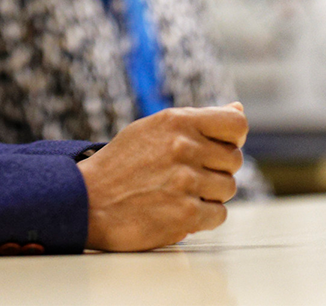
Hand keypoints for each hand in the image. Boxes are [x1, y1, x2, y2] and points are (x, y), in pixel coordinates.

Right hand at [77, 102, 247, 250]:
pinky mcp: (185, 214)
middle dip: (216, 170)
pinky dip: (204, 217)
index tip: (219, 148)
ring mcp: (185, 182)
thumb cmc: (120, 164)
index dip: (233, 139)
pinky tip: (179, 210)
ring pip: (228, 188)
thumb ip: (197, 120)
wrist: (86, 202)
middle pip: (234, 160)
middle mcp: (184, 147)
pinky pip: (219, 214)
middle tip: (187, 175)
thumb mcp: (153, 129)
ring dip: (209, 194)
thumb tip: (238, 109)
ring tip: (178, 193)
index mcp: (176, 121)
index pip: (236, 125)